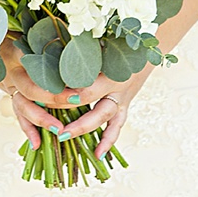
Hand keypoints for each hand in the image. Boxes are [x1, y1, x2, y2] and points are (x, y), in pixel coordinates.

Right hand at [0, 36, 84, 150]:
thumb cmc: (24, 38)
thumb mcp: (34, 34)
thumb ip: (50, 37)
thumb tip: (75, 39)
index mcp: (18, 52)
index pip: (35, 61)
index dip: (54, 67)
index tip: (75, 77)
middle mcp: (12, 71)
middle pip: (30, 88)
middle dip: (52, 97)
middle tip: (76, 100)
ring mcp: (9, 86)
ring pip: (22, 106)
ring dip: (40, 119)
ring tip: (59, 129)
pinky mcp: (12, 97)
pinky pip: (18, 116)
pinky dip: (28, 130)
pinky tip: (37, 144)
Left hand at [0, 36, 152, 156]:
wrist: (148, 48)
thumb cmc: (120, 41)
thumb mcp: (102, 41)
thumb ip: (82, 48)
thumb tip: (52, 44)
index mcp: (111, 71)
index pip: (87, 89)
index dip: (69, 96)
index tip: (49, 99)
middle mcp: (117, 87)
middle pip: (95, 108)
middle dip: (75, 119)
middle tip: (56, 128)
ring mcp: (122, 98)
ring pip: (104, 119)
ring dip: (86, 130)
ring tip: (66, 139)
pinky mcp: (124, 105)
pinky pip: (116, 126)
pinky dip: (108, 141)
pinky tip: (98, 155)